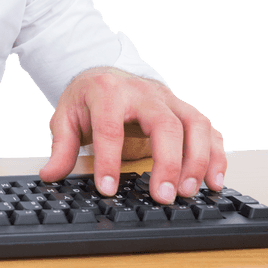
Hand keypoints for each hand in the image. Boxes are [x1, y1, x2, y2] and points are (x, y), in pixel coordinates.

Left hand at [39, 67, 225, 203]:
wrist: (106, 72)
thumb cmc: (89, 96)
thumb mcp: (66, 117)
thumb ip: (60, 147)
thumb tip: (50, 175)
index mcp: (108, 92)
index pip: (110, 127)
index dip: (109, 160)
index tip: (108, 189)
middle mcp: (144, 93)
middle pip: (165, 124)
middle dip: (168, 163)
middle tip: (163, 196)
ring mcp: (170, 100)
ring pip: (195, 125)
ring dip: (198, 161)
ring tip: (189, 192)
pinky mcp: (186, 110)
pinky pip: (210, 131)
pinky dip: (216, 156)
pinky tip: (214, 182)